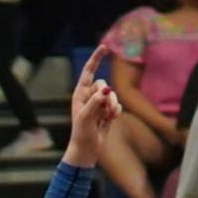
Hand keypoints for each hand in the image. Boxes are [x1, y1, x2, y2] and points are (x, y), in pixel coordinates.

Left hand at [62, 44, 121, 167]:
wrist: (87, 149)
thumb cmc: (81, 133)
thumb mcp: (86, 116)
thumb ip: (95, 102)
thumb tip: (106, 90)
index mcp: (80, 93)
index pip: (88, 71)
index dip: (96, 59)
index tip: (104, 47)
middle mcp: (89, 96)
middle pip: (103, 84)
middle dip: (106, 95)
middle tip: (104, 109)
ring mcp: (99, 104)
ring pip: (112, 95)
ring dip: (112, 105)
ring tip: (107, 117)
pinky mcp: (107, 112)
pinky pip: (116, 104)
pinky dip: (115, 111)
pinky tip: (111, 119)